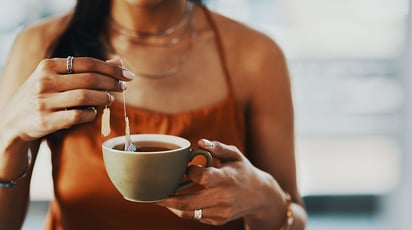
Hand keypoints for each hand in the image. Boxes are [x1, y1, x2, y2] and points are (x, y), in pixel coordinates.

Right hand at [1, 57, 133, 140]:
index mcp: (48, 66)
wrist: (14, 121)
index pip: (88, 63)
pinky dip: (92, 114)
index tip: (128, 74)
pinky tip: (95, 112)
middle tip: (124, 87)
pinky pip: (78, 116)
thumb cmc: (43, 95)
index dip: (112, 68)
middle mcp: (44, 81)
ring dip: (104, 98)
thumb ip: (85, 69)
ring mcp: (44, 101)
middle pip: (90, 79)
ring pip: (85, 96)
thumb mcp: (57, 77)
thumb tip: (118, 61)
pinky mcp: (47, 121)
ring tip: (111, 99)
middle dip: (112, 83)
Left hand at [157, 139, 280, 226]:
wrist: (260, 196)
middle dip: (167, 199)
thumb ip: (217, 147)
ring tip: (162, 198)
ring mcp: (221, 212)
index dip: (190, 172)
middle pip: (188, 202)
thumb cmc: (242, 170)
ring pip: (189, 213)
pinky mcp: (218, 220)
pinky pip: (196, 217)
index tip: (188, 168)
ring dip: (172, 206)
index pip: (201, 177)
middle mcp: (224, 198)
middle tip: (154, 194)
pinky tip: (180, 201)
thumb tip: (200, 142)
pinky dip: (185, 210)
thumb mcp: (234, 154)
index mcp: (227, 178)